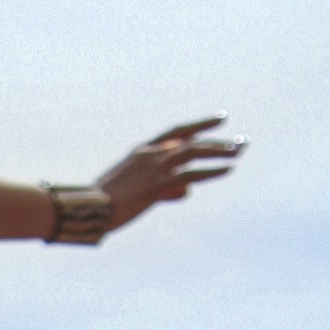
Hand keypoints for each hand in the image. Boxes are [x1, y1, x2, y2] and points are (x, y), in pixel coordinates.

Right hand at [95, 116, 239, 229]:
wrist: (88, 209)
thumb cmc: (107, 204)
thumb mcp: (137, 191)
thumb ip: (165, 187)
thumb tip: (188, 190)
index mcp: (143, 151)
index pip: (177, 132)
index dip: (200, 125)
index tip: (220, 120)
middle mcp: (151, 154)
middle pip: (191, 140)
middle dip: (218, 140)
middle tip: (241, 141)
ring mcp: (154, 167)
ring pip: (194, 152)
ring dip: (219, 151)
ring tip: (240, 151)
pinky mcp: (158, 183)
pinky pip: (191, 173)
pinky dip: (211, 171)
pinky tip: (227, 169)